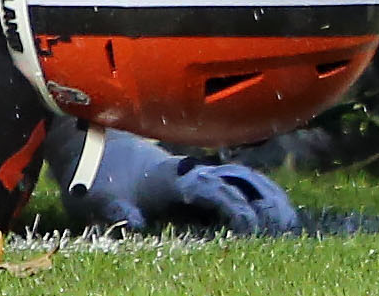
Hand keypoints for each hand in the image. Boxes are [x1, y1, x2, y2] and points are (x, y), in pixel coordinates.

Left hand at [60, 129, 299, 237]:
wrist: (89, 150)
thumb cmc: (94, 181)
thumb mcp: (98, 201)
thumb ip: (118, 213)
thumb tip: (136, 225)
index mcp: (172, 178)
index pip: (213, 190)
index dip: (234, 207)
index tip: (253, 228)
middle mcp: (190, 171)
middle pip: (239, 181)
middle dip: (265, 202)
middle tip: (287, 227)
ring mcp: (196, 171)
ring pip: (243, 178)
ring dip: (268, 195)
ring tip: (289, 219)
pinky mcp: (195, 177)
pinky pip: (236, 180)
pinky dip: (258, 191)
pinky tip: (269, 206)